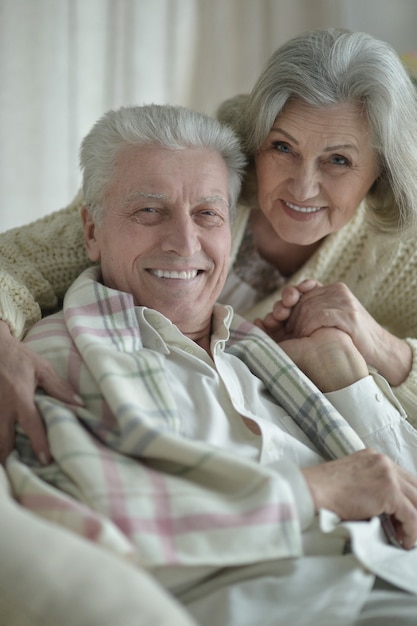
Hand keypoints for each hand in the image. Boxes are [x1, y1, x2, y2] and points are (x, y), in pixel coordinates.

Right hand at [0, 321, 81, 463]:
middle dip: (8, 457)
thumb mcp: (41, 368)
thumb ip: (58, 388)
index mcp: (20, 397)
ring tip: (7, 466)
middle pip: (2, 440)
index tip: (45, 460)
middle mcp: (1, 406)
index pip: (31, 424)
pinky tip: (0, 450)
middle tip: (19, 471)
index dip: (38, 443)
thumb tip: (79, 404)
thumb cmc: (18, 357)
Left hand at [257, 280, 411, 386]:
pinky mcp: (348, 315)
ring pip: (308, 307)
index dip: (288, 299)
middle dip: (287, 312)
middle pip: (302, 298)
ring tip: (293, 335)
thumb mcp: (329, 320)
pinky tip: (304, 335)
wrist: (379, 351)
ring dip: (297, 322)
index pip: (303, 289)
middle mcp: (337, 291)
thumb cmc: (349, 339)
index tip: (277, 314)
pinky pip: (320, 316)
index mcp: (332, 290)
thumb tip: (276, 315)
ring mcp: (344, 302)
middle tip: (277, 323)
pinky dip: (308, 326)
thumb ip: (310, 312)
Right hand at [303, 448, 416, 549]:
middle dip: (414, 510)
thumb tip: (385, 508)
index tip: (405, 517)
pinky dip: (410, 532)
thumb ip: (370, 484)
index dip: (408, 499)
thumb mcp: (352, 479)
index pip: (403, 478)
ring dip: (413, 523)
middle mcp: (384, 462)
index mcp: (374, 457)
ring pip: (416, 502)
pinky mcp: (389, 492)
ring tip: (406, 537)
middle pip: (414, 488)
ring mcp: (388, 475)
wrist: (313, 490)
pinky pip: (411, 516)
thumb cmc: (325, 489)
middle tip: (408, 528)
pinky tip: (403, 541)